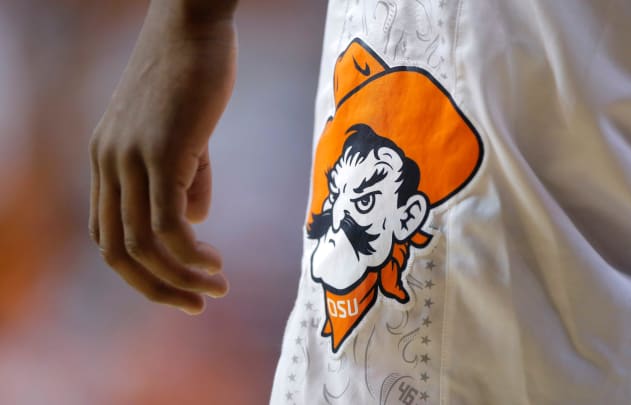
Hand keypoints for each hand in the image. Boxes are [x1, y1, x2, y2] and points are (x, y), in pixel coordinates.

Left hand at [89, 3, 236, 313]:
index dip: (141, 271)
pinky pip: (168, 224)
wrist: (194, 23)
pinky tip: (215, 260)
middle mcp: (107, 164)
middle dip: (155, 289)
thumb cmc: (193, 73)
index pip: (108, 234)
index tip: (183, 283)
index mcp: (106, 160)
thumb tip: (196, 220)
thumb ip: (187, 177)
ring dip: (180, 277)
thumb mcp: (185, 134)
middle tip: (196, 304)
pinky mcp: (160, 152)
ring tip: (216, 285)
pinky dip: (190, 254)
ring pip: (142, 245)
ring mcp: (129, 159)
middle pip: (115, 252)